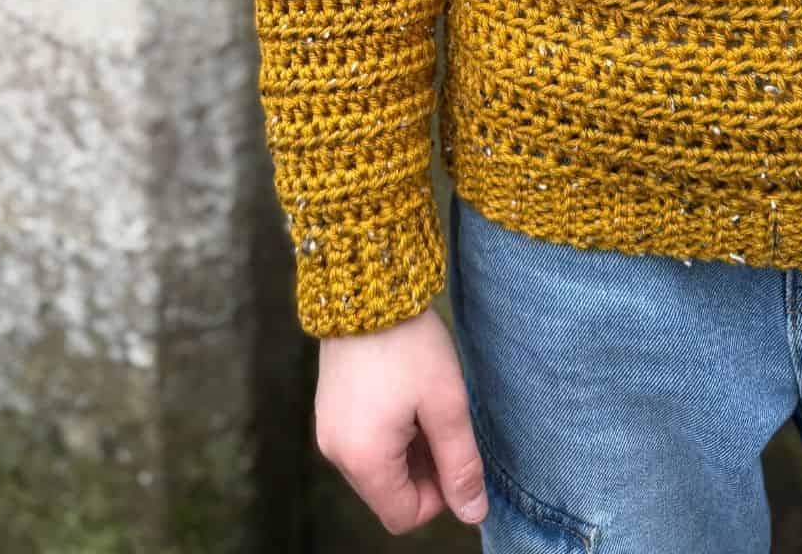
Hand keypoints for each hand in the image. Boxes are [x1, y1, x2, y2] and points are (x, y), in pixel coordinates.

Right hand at [314, 303, 488, 534]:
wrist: (365, 286)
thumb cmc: (409, 345)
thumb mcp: (446, 404)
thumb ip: (460, 463)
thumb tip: (473, 512)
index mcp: (364, 458)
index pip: (403, 516)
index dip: (438, 497)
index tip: (454, 454)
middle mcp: (336, 451)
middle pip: (387, 493)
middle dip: (422, 471)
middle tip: (444, 424)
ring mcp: (327, 428)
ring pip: (375, 467)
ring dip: (406, 451)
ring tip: (424, 403)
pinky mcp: (328, 407)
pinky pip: (361, 441)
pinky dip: (387, 432)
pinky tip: (404, 394)